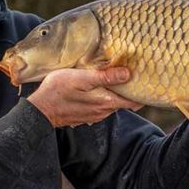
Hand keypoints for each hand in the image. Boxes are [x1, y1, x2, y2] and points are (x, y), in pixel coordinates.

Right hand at [27, 67, 142, 127]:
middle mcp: (104, 111)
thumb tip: (128, 74)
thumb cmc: (59, 90)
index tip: (147, 80)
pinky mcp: (85, 115)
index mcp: (106, 102)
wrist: (40, 110)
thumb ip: (105, 77)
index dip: (143, 92)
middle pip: (125, 101)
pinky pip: (101, 106)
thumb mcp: (82, 78)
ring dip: (116, 93)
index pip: (135, 101)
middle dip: (130, 90)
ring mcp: (94, 115)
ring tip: (117, 78)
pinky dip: (105, 97)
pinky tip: (99, 87)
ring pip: (112, 103)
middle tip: (134, 75)